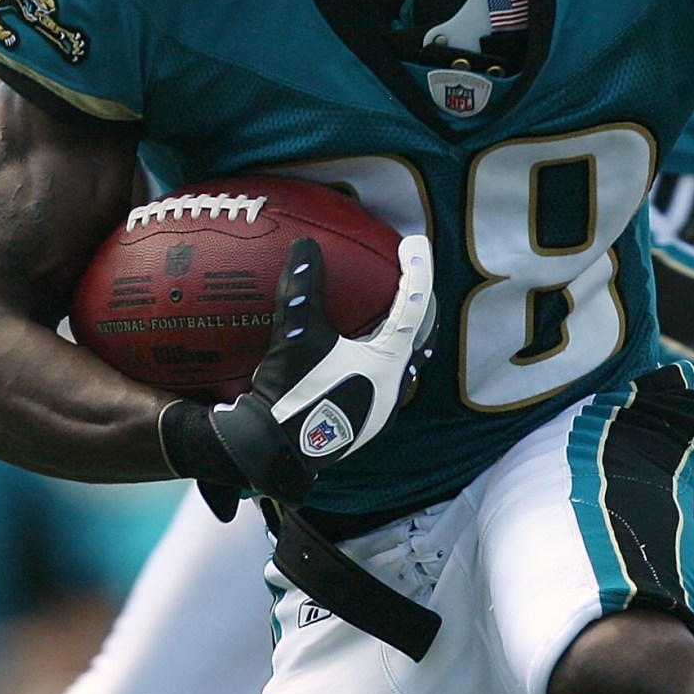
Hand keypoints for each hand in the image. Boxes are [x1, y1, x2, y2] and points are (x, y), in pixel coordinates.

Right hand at [165, 234, 435, 512]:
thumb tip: (305, 244)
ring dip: (401, 336)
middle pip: (420, 337)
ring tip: (389, 311)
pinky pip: (384, 380)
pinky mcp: (366, 422)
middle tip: (410, 277)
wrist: (273, 450)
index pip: (412, 306)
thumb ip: (302, 286)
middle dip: (420, 306)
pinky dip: (381, 358)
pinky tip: (360, 352)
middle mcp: (394, 388)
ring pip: (404, 363)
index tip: (413, 243)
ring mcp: (382, 410)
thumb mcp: (295, 333)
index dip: (416, 270)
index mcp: (388, 362)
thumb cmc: (291, 390)